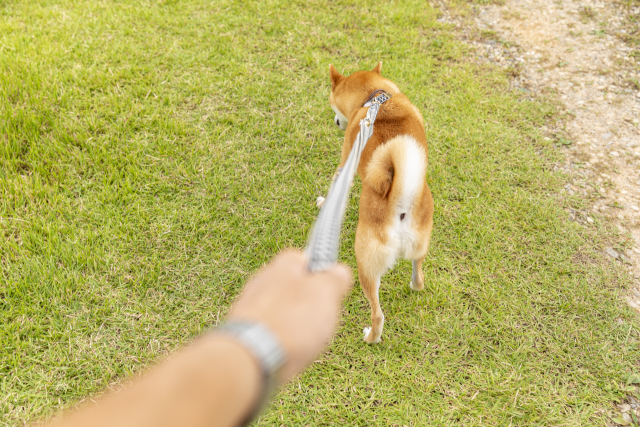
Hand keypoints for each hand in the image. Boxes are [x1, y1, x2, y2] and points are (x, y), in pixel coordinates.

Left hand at [228, 250, 351, 382]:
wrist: (251, 358)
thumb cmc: (291, 321)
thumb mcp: (326, 293)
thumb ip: (335, 278)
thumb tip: (339, 272)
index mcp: (283, 265)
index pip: (307, 259)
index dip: (323, 275)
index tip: (332, 292)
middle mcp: (263, 280)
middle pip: (296, 290)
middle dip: (310, 306)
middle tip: (322, 322)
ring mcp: (250, 305)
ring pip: (285, 313)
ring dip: (296, 327)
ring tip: (303, 342)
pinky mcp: (245, 330)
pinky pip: (271, 333)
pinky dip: (281, 341)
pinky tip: (286, 353)